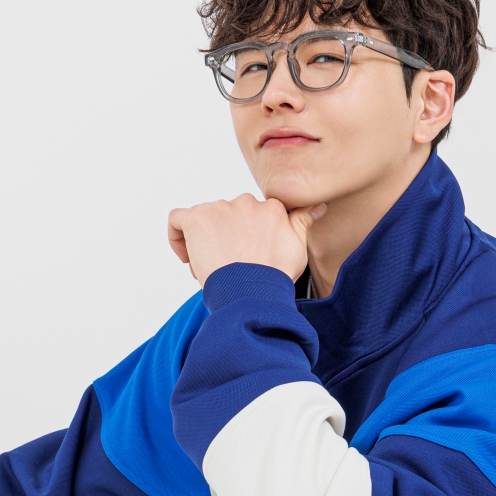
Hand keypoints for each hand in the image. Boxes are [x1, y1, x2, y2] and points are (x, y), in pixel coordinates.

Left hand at [168, 193, 325, 287]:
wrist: (252, 292)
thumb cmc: (274, 276)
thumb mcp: (297, 247)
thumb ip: (303, 222)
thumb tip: (319, 206)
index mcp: (270, 208)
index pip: (252, 216)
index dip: (246, 238)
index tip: (246, 257)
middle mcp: (245, 203)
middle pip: (227, 218)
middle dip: (225, 241)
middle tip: (230, 268)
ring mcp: (219, 209)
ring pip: (204, 222)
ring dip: (205, 244)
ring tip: (213, 270)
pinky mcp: (196, 219)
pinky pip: (177, 220)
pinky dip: (178, 238)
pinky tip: (187, 258)